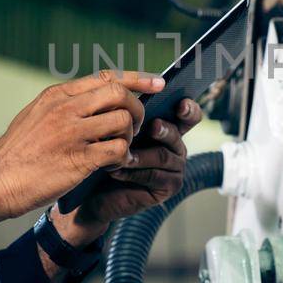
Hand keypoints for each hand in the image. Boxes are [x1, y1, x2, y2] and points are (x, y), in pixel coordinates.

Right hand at [0, 69, 158, 220]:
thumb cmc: (17, 154)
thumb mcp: (35, 116)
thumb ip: (64, 105)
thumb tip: (94, 99)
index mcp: (57, 96)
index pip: (107, 77)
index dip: (137, 79)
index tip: (158, 83)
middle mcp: (66, 109)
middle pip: (120, 94)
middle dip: (137, 109)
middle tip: (134, 127)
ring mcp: (72, 133)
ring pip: (123, 121)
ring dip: (129, 137)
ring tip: (120, 149)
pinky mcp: (78, 159)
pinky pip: (117, 151)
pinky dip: (123, 158)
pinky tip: (115, 166)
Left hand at [56, 97, 205, 241]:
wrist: (94, 192)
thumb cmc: (105, 154)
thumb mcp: (117, 128)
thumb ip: (128, 111)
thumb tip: (131, 90)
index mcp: (169, 126)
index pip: (189, 114)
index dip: (188, 108)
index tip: (180, 104)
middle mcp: (176, 146)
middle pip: (177, 133)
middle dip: (165, 129)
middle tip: (153, 126)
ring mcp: (174, 168)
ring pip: (164, 155)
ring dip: (141, 153)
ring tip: (122, 152)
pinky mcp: (168, 188)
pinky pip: (154, 176)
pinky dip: (134, 172)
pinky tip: (116, 169)